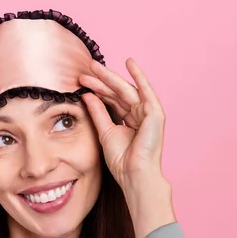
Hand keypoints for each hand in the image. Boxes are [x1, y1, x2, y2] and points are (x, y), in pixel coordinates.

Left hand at [79, 57, 165, 192]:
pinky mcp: (155, 113)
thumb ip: (98, 112)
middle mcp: (140, 114)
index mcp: (130, 120)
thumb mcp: (105, 131)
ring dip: (110, 77)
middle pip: (118, 92)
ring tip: (94, 66)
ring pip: (126, 90)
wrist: (134, 174)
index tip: (81, 80)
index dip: (97, 89)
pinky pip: (146, 91)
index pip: (112, 99)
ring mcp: (149, 113)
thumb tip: (87, 95)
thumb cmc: (122, 160)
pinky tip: (130, 63)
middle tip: (86, 67)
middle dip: (101, 80)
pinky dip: (139, 76)